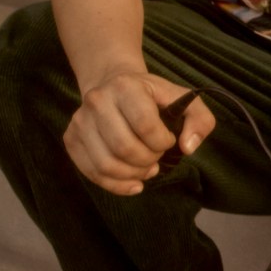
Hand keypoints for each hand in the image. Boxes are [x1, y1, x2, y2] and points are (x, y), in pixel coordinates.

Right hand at [63, 71, 215, 195]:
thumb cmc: (153, 96)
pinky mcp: (71, 138)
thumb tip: (188, 147)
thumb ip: (199, 120)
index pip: (145, 126)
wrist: (114, 85)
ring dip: (132, 175)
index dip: (162, 142)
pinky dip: (115, 185)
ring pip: (106, 165)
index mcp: (126, 86)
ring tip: (145, 169)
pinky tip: (132, 182)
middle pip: (124, 148)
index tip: (167, 141)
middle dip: (147, 161)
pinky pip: (91, 172)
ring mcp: (80, 120)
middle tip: (156, 157)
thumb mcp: (183, 99)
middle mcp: (97, 100)